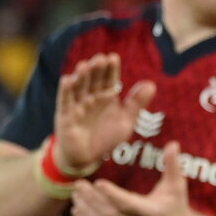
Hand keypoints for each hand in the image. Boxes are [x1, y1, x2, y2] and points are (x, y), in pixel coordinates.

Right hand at [54, 53, 155, 171]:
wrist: (87, 158)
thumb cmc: (107, 138)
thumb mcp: (126, 121)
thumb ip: (137, 104)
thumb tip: (151, 84)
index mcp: (106, 97)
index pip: (109, 80)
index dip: (110, 70)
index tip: (113, 58)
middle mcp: (91, 98)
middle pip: (93, 81)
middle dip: (96, 70)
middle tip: (100, 58)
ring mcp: (77, 105)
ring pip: (79, 88)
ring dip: (81, 77)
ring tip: (85, 65)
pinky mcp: (65, 116)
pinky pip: (65, 102)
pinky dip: (65, 91)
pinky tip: (67, 79)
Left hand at [71, 141, 192, 215]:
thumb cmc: (176, 204)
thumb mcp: (177, 184)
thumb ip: (173, 165)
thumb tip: (173, 143)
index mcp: (152, 211)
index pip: (128, 205)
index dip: (112, 195)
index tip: (98, 182)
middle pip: (110, 215)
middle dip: (92, 200)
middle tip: (79, 184)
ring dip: (86, 211)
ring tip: (76, 194)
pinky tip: (77, 211)